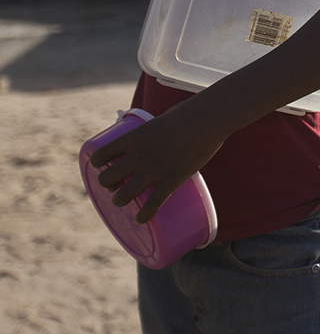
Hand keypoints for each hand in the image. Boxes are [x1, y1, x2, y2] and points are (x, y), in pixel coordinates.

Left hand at [90, 105, 224, 224]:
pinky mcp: (171, 180)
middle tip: (117, 185)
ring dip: (120, 201)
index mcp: (133, 138)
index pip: (99, 155)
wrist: (209, 119)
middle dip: (108, 185)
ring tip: (125, 201)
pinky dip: (143, 215)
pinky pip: (152, 205)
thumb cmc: (188, 115)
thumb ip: (153, 134)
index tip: (103, 167)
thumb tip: (155, 142)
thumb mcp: (160, 121)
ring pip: (123, 196)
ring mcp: (154, 169)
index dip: (97, 165)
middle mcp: (138, 155)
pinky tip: (141, 219)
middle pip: (106, 179)